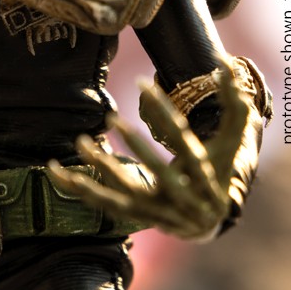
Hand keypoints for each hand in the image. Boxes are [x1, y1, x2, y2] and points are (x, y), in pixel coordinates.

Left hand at [48, 60, 249, 240]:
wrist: (206, 225)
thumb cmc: (217, 173)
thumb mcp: (231, 142)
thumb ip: (235, 104)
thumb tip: (224, 64)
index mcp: (206, 176)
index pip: (183, 140)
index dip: (164, 112)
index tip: (142, 84)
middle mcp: (182, 198)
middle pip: (158, 172)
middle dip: (135, 146)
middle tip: (112, 117)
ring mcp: (157, 210)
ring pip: (126, 192)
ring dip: (102, 169)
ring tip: (81, 142)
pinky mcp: (133, 216)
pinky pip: (101, 202)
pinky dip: (78, 188)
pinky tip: (55, 171)